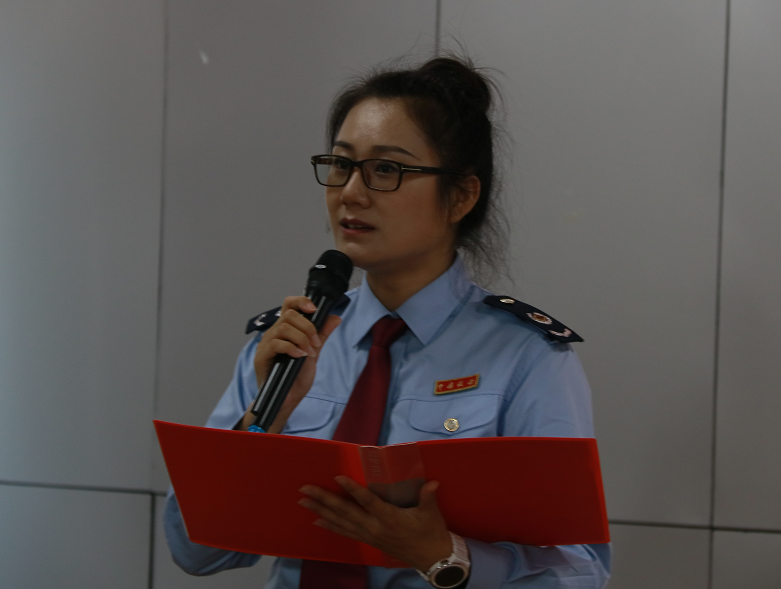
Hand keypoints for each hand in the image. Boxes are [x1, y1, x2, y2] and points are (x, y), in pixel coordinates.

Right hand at [239, 296, 340, 433]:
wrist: (287, 400)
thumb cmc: (296, 377)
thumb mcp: (314, 353)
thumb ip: (322, 334)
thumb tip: (335, 317)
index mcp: (286, 329)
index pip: (289, 305)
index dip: (301, 301)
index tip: (314, 309)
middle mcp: (274, 333)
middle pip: (288, 314)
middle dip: (307, 326)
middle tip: (316, 343)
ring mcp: (266, 344)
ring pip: (283, 328)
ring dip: (302, 338)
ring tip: (309, 352)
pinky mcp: (261, 356)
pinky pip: (276, 344)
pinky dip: (292, 348)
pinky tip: (300, 356)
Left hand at [298, 476, 452, 570]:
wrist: (431, 558)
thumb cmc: (430, 532)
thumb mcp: (431, 515)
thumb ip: (428, 497)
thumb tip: (432, 483)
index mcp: (389, 518)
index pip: (367, 501)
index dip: (352, 489)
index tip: (337, 477)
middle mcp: (375, 527)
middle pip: (345, 512)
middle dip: (324, 500)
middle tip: (305, 490)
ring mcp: (370, 535)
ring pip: (341, 522)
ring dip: (321, 511)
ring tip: (304, 502)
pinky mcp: (368, 540)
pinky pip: (345, 532)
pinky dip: (331, 526)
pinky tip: (318, 520)